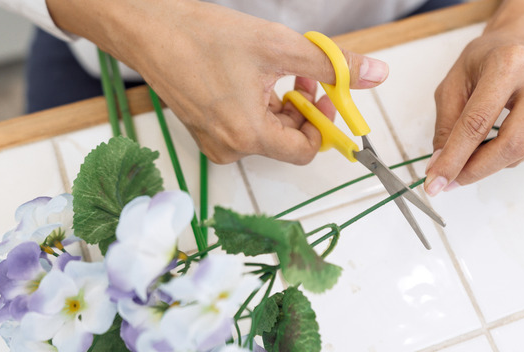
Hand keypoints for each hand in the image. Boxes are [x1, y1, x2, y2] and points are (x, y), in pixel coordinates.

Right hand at [46, 0, 388, 163]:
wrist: (148, 29)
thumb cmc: (203, 36)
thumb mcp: (280, 46)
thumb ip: (332, 65)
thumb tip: (374, 74)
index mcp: (247, 134)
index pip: (306, 151)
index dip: (324, 122)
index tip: (326, 93)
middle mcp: (230, 148)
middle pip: (289, 142)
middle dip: (305, 109)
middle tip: (305, 74)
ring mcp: (215, 143)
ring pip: (269, 134)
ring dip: (284, 105)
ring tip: (277, 70)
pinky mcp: (205, 132)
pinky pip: (247, 128)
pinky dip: (261, 106)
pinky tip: (253, 78)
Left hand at [424, 0, 523, 195]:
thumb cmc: (487, 60)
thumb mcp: (454, 82)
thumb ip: (445, 125)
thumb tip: (441, 165)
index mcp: (509, 63)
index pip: (478, 122)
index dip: (454, 157)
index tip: (436, 182)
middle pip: (510, 144)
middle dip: (476, 170)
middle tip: (452, 181)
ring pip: (520, 153)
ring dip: (489, 163)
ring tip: (473, 149)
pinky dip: (507, 156)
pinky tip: (500, 136)